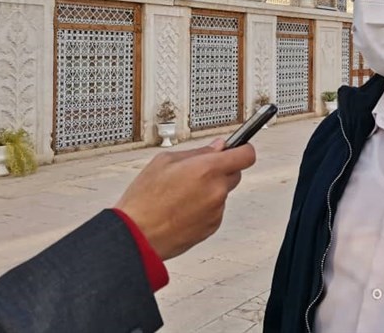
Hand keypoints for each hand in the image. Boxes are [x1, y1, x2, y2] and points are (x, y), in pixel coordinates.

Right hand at [115, 138, 255, 259]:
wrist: (137, 236)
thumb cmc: (144, 199)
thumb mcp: (164, 161)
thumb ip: (197, 152)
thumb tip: (217, 147)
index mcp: (207, 169)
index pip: (246, 155)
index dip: (243, 149)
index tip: (239, 148)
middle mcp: (217, 190)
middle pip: (236, 173)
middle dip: (222, 170)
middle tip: (199, 172)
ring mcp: (216, 210)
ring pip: (223, 192)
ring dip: (211, 190)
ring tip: (182, 195)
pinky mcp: (212, 227)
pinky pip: (216, 210)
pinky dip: (205, 208)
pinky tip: (183, 209)